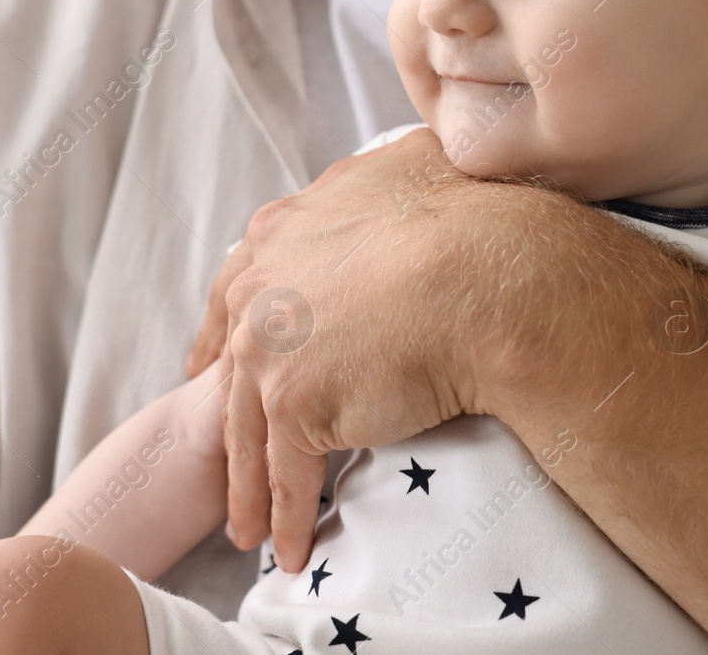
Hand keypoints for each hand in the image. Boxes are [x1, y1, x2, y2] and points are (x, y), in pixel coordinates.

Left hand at [199, 128, 490, 571]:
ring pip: (248, 431)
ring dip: (249, 487)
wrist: (492, 273)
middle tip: (225, 461)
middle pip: (231, 367)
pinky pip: (286, 474)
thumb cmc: (476, 214)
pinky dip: (288, 516)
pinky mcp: (293, 403)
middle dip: (228, 417)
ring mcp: (270, 346)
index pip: (236, 291)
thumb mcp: (411, 163)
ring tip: (251, 528)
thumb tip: (405, 162)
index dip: (229, 337)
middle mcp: (260, 284)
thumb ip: (382, 175)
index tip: (215, 369)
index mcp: (282, 230)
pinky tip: (292, 545)